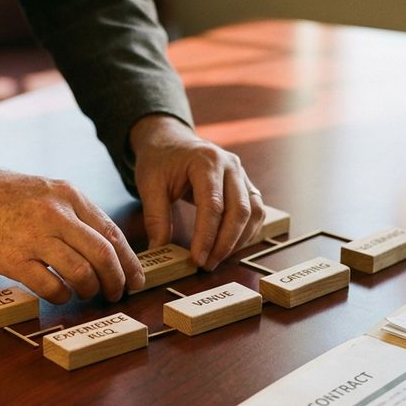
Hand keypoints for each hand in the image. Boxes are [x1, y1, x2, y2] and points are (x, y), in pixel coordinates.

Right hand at [0, 150, 144, 303]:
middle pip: (102, 256)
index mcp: (69, 196)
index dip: (129, 262)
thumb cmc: (8, 197)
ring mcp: (34, 238)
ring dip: (90, 290)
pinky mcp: (14, 260)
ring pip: (81, 273)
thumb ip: (77, 215)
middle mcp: (56, 215)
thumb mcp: (49, 192)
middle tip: (117, 294)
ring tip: (87, 293)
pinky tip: (60, 295)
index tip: (136, 280)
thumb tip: (110, 249)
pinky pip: (50, 287)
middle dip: (116, 281)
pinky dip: (62, 296)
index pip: (111, 234)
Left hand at [130, 114, 263, 269]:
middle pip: (239, 211)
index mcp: (206, 161)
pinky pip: (256, 212)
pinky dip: (246, 233)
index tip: (197, 260)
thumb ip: (155, 217)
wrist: (171, 140)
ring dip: (239, 241)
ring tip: (217, 259)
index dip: (207, 236)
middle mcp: (231, 165)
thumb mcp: (149, 185)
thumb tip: (159, 250)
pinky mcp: (246, 184)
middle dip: (225, 243)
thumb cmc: (160, 160)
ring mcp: (242, 174)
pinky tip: (229, 247)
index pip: (213, 205)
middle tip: (207, 265)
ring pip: (253, 213)